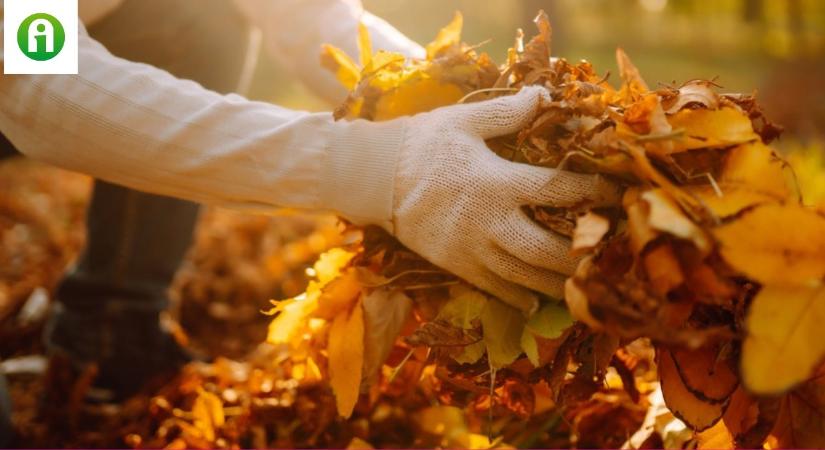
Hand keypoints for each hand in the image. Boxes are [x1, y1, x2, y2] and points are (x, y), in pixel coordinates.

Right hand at [391, 87, 619, 311]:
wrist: (375, 178)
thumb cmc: (423, 144)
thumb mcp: (464, 122)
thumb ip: (507, 114)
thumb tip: (545, 96)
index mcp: (496, 182)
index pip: (556, 190)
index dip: (591, 193)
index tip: (616, 196)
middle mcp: (489, 221)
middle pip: (546, 248)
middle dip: (580, 255)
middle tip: (607, 256)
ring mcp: (472, 249)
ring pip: (524, 276)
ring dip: (557, 283)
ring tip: (583, 286)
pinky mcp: (456, 265)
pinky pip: (494, 289)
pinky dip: (518, 298)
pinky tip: (536, 302)